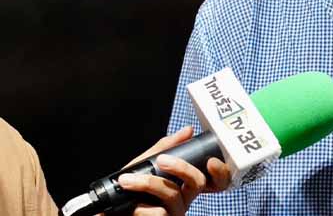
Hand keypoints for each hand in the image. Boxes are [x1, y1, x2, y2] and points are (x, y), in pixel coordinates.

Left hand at [112, 125, 230, 215]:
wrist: (105, 214)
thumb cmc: (126, 192)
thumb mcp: (143, 165)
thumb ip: (164, 148)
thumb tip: (188, 130)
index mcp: (184, 187)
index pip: (215, 181)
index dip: (220, 172)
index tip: (211, 161)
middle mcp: (184, 201)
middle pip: (198, 183)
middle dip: (181, 167)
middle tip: (162, 160)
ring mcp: (174, 215)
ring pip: (173, 195)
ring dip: (148, 184)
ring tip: (126, 180)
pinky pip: (159, 213)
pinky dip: (141, 208)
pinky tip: (130, 207)